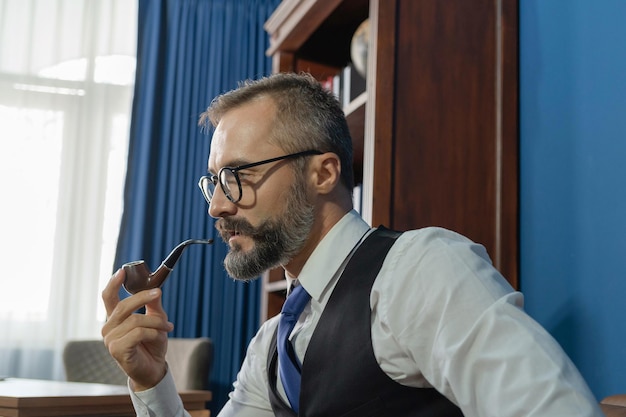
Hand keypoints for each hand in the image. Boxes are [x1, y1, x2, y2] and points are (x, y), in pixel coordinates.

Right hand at [101, 268, 173, 390]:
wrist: (154, 368)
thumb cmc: (151, 344)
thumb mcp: (156, 320)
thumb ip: (153, 305)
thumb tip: (156, 289)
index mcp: (115, 319)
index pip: (108, 298)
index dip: (113, 283)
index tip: (122, 271)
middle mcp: (109, 328)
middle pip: (123, 306)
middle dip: (143, 297)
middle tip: (158, 293)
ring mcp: (110, 340)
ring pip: (135, 320)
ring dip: (156, 322)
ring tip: (168, 327)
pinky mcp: (117, 350)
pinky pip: (138, 333)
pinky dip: (153, 333)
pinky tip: (160, 337)